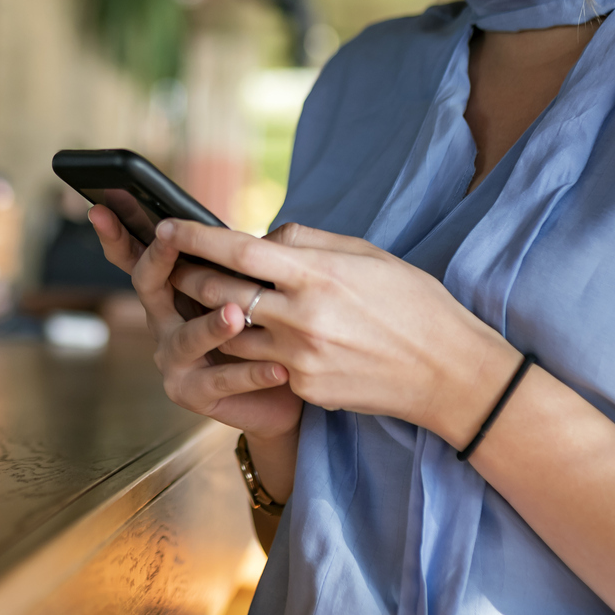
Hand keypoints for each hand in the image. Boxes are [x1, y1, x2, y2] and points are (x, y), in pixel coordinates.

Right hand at [88, 207, 303, 441]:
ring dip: (211, 325)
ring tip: (237, 315)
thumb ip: (231, 266)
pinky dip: (251, 374)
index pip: (136, 258)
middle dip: (158, 261)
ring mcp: (172, 360)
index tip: (102, 209)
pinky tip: (277, 367)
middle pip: (149, 286)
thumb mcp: (244, 291)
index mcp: (170, 293)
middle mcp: (162, 323)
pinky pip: (220, 381)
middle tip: (171, 242)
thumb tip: (236, 231)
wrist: (277, 395)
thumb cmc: (261, 333)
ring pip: (186, 338)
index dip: (116, 235)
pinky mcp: (191, 394)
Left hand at [154, 218, 519, 447]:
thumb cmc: (412, 303)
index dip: (195, 238)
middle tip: (169, 263)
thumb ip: (306, 243)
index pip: (240, 251)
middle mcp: (302, 316)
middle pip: (220, 294)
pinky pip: (260, 362)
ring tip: (197, 299)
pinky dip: (249, 345)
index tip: (166, 227)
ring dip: (209, 316)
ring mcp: (300, 357)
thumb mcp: (365, 255)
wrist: (448, 372)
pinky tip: (249, 334)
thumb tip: (260, 240)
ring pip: (229, 333)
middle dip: (187, 276)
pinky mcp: (304, 387)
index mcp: (318, 274)